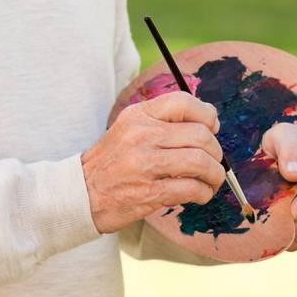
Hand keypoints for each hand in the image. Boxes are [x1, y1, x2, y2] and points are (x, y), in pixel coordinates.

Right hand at [81, 91, 225, 233]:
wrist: (80, 193)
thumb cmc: (112, 162)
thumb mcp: (129, 129)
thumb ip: (162, 122)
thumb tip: (209, 122)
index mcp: (138, 115)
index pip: (183, 102)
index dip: (206, 114)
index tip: (212, 128)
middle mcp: (141, 135)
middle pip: (199, 135)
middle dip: (216, 151)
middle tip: (214, 162)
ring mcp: (144, 164)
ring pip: (200, 162)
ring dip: (215, 174)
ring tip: (212, 180)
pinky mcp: (148, 193)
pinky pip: (191, 188)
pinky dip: (204, 193)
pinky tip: (200, 195)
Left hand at [259, 121, 296, 251]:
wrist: (270, 154)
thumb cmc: (281, 139)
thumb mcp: (283, 134)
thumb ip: (291, 148)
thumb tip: (295, 173)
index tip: (294, 209)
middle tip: (275, 216)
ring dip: (294, 230)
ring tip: (271, 220)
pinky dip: (289, 238)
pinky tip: (273, 228)